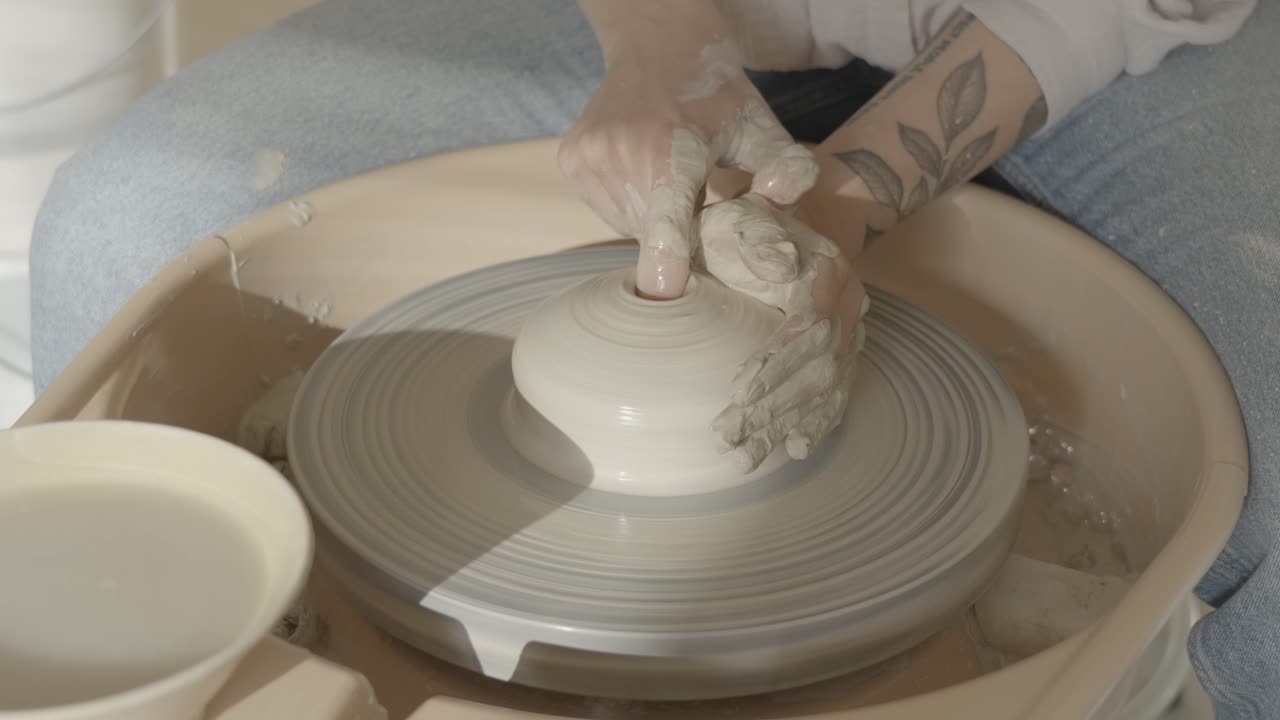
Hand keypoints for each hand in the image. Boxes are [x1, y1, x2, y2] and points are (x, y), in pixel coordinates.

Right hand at [558, 15, 815, 298]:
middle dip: (678, 236)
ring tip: (672, 183)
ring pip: (626, 225)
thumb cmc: (715, 94)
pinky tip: (646, 173)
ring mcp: (588, 156)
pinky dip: (629, 205)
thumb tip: (782, 199)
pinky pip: (605, 208)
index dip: (665, 261)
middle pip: (650, 233)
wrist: (657, 45)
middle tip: (699, 204)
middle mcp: (619, 151)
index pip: (665, 217)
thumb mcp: (760, 124)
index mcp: (672, 146)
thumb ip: (784, 167)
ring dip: (652, 222)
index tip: (664, 295)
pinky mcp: (570, 160)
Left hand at [696, 193, 868, 471]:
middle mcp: (846, 305)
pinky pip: (831, 396)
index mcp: (828, 271)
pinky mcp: (835, 355)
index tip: (739, 390)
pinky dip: (813, 425)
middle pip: (818, 367)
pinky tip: (792, 449)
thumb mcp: (736, 222)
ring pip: (822, 390)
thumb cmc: (732, 229)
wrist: (740, 234)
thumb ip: (757, 237)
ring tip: (742, 457)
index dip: (778, 362)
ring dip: (783, 425)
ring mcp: (845, 333)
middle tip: (727, 432)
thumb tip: (783, 264)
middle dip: (773, 405)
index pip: (811, 327)